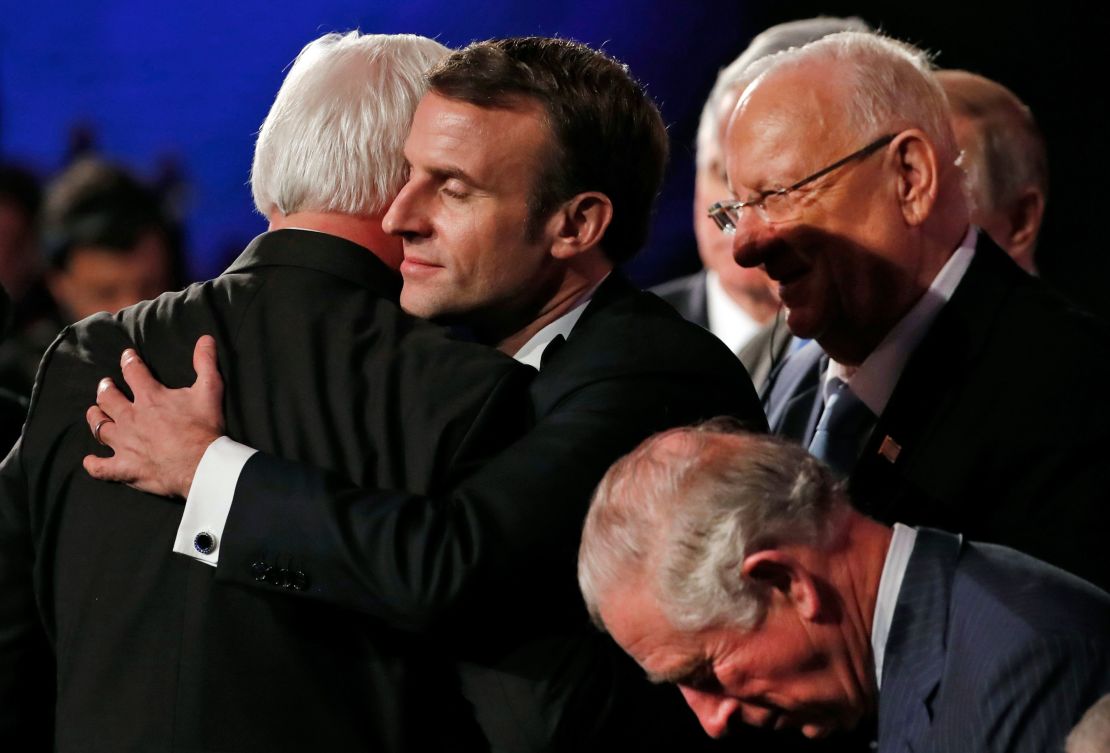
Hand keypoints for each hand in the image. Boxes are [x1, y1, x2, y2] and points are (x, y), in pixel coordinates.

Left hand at [83, 336, 224, 498]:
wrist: (201, 465)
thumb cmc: (204, 428)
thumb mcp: (210, 390)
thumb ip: (205, 362)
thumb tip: (205, 338)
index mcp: (149, 397)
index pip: (133, 371)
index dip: (129, 361)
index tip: (127, 356)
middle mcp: (131, 417)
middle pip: (108, 398)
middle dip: (105, 389)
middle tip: (106, 385)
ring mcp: (124, 443)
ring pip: (100, 427)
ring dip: (95, 418)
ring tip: (95, 412)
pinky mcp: (125, 467)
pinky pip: (101, 467)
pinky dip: (94, 464)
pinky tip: (90, 461)